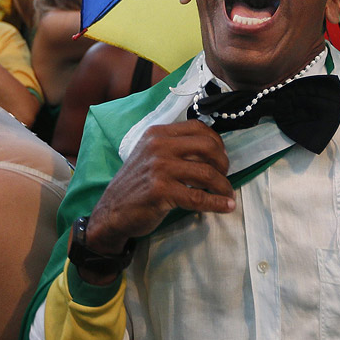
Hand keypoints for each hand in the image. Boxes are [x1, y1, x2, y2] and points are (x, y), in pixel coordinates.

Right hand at [85, 121, 234, 255]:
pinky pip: (198, 197)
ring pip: (206, 173)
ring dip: (223, 186)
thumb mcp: (150, 155)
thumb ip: (174, 147)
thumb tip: (212, 150)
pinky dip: (217, 203)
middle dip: (223, 162)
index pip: (198, 128)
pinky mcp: (161, 190)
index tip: (221, 156)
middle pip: (207, 147)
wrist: (112, 211)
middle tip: (224, 175)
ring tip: (227, 194)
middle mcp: (159, 146)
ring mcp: (159, 167)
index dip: (217, 142)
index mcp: (158, 134)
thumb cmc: (136, 184)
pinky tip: (225, 206)